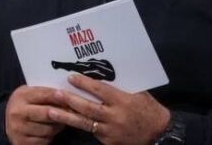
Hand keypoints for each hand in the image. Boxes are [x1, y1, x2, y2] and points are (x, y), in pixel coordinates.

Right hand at [4, 85, 69, 144]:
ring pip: (48, 129)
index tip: (71, 98)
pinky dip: (50, 136)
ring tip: (59, 122)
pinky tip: (49, 131)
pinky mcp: (22, 142)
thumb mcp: (29, 93)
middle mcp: (18, 112)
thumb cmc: (23, 105)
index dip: (60, 97)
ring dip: (58, 127)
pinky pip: (44, 140)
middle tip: (70, 113)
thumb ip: (44, 93)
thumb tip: (66, 96)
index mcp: (21, 96)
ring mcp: (19, 129)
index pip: (45, 94)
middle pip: (48, 114)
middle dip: (61, 114)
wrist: (5, 121)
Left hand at [49, 74, 169, 144]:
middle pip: (88, 108)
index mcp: (123, 101)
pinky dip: (79, 126)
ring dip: (66, 117)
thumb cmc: (148, 109)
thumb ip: (119, 87)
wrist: (160, 134)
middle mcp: (115, 117)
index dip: (84, 83)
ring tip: (51, 112)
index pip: (100, 90)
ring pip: (85, 123)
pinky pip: (91, 133)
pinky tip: (66, 122)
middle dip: (70, 100)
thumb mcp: (137, 93)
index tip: (70, 77)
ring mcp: (111, 132)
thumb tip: (99, 73)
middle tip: (55, 93)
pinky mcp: (109, 142)